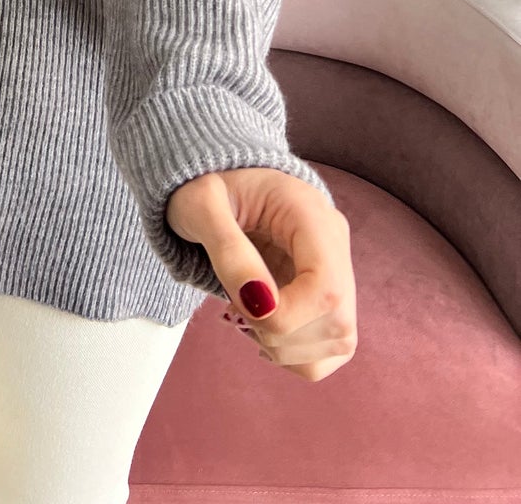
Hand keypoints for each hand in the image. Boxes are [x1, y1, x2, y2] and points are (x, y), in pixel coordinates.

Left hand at [166, 168, 356, 382]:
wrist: (213, 183)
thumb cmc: (202, 186)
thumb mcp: (199, 204)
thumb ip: (227, 249)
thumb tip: (259, 302)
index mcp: (310, 212)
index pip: (327, 287)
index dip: (287, 316)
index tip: (240, 308)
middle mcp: (335, 243)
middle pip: (337, 321)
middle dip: (280, 334)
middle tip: (234, 309)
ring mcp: (338, 271)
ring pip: (339, 341)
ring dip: (286, 348)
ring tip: (245, 317)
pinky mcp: (330, 297)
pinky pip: (331, 347)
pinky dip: (296, 355)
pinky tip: (262, 331)